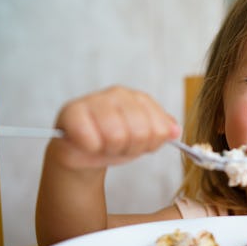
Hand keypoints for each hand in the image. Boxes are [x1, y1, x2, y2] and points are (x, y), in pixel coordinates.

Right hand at [50, 86, 180, 169]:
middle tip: (119, 146)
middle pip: (140, 133)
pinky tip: (88, 143)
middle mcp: (118, 94)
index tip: (140, 144)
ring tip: (104, 144)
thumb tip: (175, 131)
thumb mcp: (145, 138)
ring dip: (111, 149)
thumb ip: (162, 131)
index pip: (160, 129)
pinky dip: (91, 148)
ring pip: (116, 136)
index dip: (150, 144)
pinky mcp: (71, 111)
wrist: (83, 151)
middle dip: (130, 148)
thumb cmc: (115, 141)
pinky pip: (90, 139)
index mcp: (140, 99)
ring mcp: (95, 100)